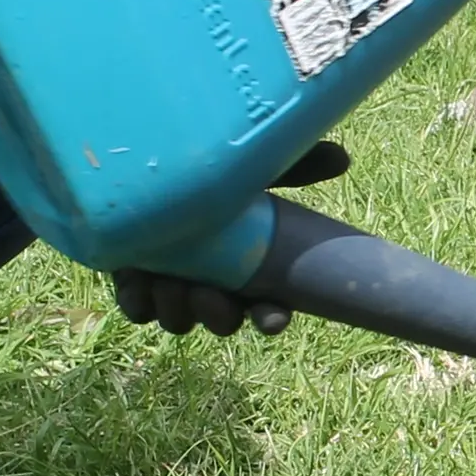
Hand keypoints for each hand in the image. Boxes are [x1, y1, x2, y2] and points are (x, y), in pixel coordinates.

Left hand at [107, 141, 350, 335]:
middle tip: (208, 294)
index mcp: (247, 263)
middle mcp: (212, 280)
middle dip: (218, 315)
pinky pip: (137, 309)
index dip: (271, 318)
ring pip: (180, 319)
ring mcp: (172, 284)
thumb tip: (341, 159)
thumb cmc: (200, 164)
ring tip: (169, 281)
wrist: (134, 155)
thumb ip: (292, 165)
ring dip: (178, 309)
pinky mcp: (134, 281)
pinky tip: (138, 277)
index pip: (268, 307)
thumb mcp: (249, 164)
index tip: (270, 317)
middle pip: (224, 320)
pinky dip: (139, 300)